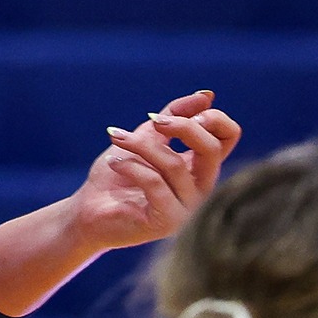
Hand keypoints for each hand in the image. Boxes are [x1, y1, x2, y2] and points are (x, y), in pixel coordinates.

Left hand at [69, 90, 242, 251]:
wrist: (88, 211)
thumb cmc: (117, 175)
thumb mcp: (145, 137)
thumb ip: (173, 116)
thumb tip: (207, 95)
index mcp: (199, 167)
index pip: (228, 137)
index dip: (213, 118)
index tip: (174, 113)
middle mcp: (201, 189)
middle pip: (211, 149)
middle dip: (182, 127)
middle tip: (152, 121)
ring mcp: (187, 208)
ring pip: (174, 164)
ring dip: (141, 144)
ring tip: (116, 137)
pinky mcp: (167, 222)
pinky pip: (155, 184)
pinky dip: (131, 166)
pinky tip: (113, 162)